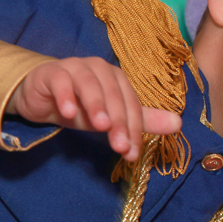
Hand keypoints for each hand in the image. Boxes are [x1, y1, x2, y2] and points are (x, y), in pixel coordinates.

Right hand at [7, 57, 181, 161]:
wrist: (43, 96)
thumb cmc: (81, 106)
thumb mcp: (111, 118)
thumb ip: (141, 121)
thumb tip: (179, 124)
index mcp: (117, 78)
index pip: (131, 104)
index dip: (133, 129)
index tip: (132, 154)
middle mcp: (100, 69)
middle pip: (113, 95)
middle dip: (118, 122)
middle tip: (119, 147)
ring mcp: (75, 67)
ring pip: (90, 84)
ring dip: (96, 105)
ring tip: (100, 127)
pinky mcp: (52, 72)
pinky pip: (61, 81)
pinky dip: (65, 95)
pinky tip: (69, 113)